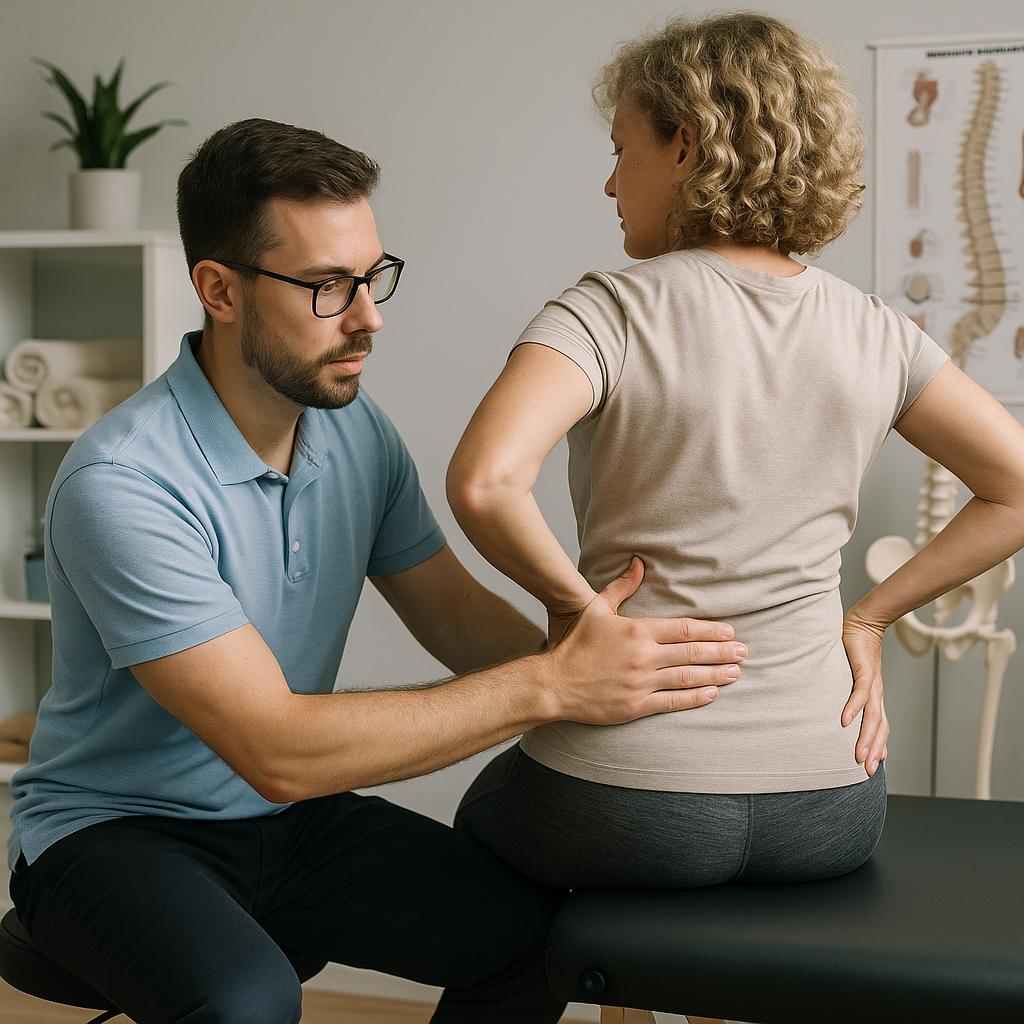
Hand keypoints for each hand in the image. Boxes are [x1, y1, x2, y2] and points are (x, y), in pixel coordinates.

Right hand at [544, 557, 744, 724]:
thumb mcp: (596, 608)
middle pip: (693, 653)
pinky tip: (712, 693)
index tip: (730, 632)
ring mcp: (641, 683)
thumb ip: (622, 586)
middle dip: (722, 652)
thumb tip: (638, 562)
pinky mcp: (636, 705)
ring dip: (716, 674)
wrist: (554, 683)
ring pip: (688, 677)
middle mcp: (644, 657)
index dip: (711, 631)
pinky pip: (673, 702)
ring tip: (736, 672)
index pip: (685, 629)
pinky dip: (696, 697)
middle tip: (744, 652)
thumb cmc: (575, 644)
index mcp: (638, 631)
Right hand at [841, 607, 889, 775]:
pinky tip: (844, 720)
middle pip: (879, 727)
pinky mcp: (864, 670)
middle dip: (873, 750)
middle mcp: (876, 693)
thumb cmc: (854, 650)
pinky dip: (853, 707)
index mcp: (874, 696)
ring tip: (860, 755)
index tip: (872, 767)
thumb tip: (840, 712)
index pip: (880, 726)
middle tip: (867, 770)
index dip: (878, 746)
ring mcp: (872, 683)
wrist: (863, 623)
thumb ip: (850, 694)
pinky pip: (860, 692)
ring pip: (873, 716)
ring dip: (867, 737)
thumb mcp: (852, 676)